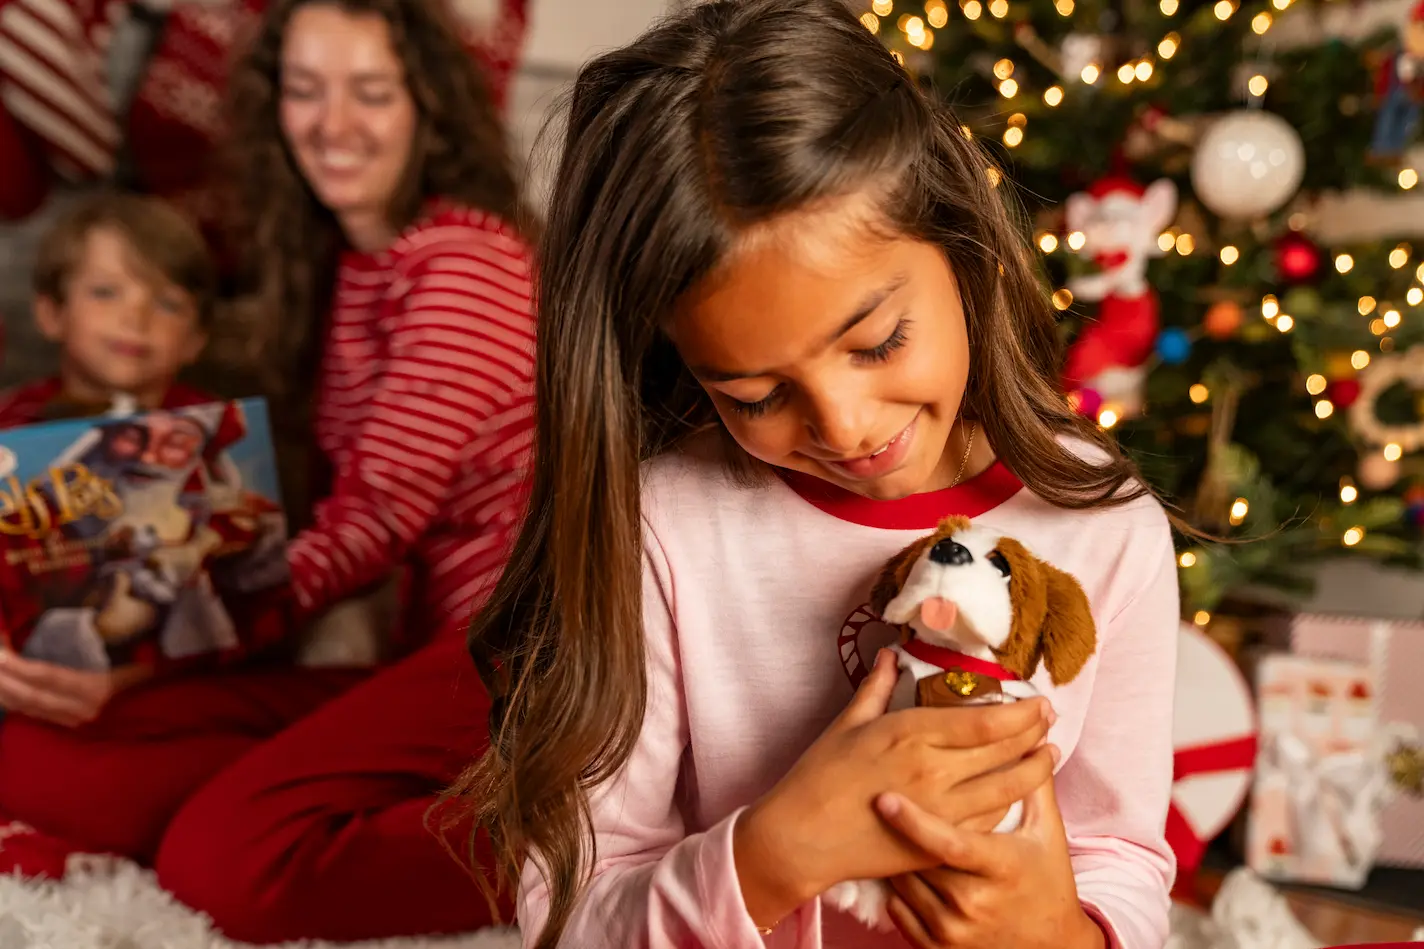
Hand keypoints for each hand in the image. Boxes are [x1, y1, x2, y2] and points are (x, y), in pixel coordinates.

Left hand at [0, 652, 149, 726]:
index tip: (0, 655)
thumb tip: (81, 623)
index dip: (21, 667)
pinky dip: (10, 699)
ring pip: (25, 706)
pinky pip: (29, 711)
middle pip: (31, 696)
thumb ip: (114, 641)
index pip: (50, 678)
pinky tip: (2, 685)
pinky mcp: (63, 722)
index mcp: (96, 689)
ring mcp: (71, 720)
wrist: (152, 710)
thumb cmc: (145, 668)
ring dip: (2, 691)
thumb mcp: (135, 656)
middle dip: (4, 680)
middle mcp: (80, 709)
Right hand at [734, 649, 1055, 927]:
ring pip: (1006, 788)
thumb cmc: (819, 776)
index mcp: (911, 733)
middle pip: (1003, 750)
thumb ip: (877, 687)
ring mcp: (940, 810)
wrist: (801, 838)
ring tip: (1050, 755)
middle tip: (1050, 720)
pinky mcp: (937, 843)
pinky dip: (1007, 804)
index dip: (1020, 712)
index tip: (1038, 702)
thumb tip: (891, 655)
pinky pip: (986, 821)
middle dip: (1034, 733)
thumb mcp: (848, 724)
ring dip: (1034, 770)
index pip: (985, 720)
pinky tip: (1015, 793)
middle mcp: (933, 771)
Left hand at [878, 773, 1105, 948]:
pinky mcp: (937, 947)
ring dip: (895, 856)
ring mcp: (953, 928)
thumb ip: (1033, 785)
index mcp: (1001, 866)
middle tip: (881, 800)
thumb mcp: (1046, 834)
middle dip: (902, 829)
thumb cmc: (1047, 881)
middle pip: (920, 857)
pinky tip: (899, 868)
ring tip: (890, 833)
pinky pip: (898, 910)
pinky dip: (897, 888)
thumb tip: (1031, 732)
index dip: (914, 822)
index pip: (950, 842)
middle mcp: (974, 901)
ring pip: (904, 882)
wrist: (1050, 946)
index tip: (884, 798)